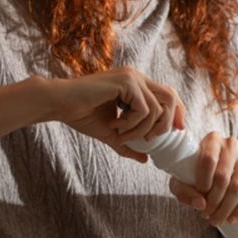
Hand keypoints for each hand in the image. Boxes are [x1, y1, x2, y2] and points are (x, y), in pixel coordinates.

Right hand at [51, 67, 186, 162]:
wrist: (59, 103)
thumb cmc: (81, 114)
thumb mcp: (110, 133)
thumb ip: (128, 144)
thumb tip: (145, 159)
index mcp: (136, 84)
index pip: (168, 94)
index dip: (178, 112)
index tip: (178, 132)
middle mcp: (137, 77)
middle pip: (170, 98)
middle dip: (167, 122)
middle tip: (150, 140)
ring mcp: (132, 77)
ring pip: (156, 109)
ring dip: (141, 129)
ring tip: (121, 135)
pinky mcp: (126, 82)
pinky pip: (143, 110)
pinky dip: (132, 124)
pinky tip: (115, 126)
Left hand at [168, 133, 237, 225]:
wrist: (215, 174)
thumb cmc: (194, 175)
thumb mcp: (182, 182)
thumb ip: (184, 192)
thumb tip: (201, 204)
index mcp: (212, 140)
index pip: (208, 159)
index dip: (203, 180)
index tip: (200, 195)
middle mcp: (231, 143)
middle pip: (223, 176)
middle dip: (214, 201)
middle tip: (206, 215)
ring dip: (226, 208)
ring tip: (217, 220)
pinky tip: (232, 217)